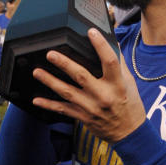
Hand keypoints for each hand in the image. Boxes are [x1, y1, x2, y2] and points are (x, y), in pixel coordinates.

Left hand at [32, 28, 145, 143]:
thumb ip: (119, 63)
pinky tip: (36, 100)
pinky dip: (49, 105)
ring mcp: (91, 107)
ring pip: (67, 92)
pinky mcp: (83, 117)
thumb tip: (111, 42)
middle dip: (64, 64)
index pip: (110, 61)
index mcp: (117, 84)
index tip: (91, 32)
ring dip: (50, 81)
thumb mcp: (129, 82)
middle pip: (81, 76)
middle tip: (51, 54)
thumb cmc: (129, 103)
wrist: (129, 132)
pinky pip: (63, 109)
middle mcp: (103, 95)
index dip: (100, 45)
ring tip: (37, 72)